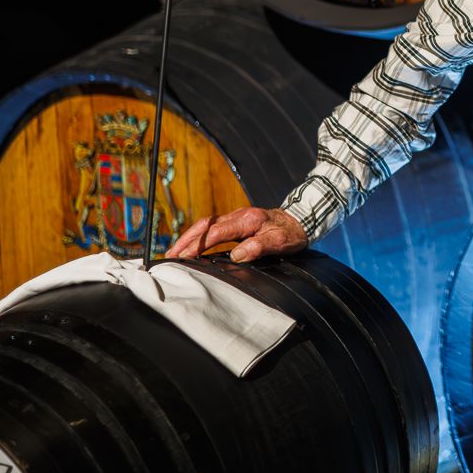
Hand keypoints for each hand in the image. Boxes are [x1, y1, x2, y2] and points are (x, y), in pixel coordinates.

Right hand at [163, 206, 308, 262]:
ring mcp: (237, 218)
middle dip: (185, 240)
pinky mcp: (237, 222)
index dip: (198, 244)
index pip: (216, 232)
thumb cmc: (291, 233)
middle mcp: (238, 215)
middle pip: (205, 225)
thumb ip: (257, 247)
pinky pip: (212, 228)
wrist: (302, 220)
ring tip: (174, 253)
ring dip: (189, 238)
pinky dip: (199, 236)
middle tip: (169, 256)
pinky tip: (192, 246)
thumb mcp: (279, 242)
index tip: (184, 256)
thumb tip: (236, 256)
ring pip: (206, 225)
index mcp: (247, 219)